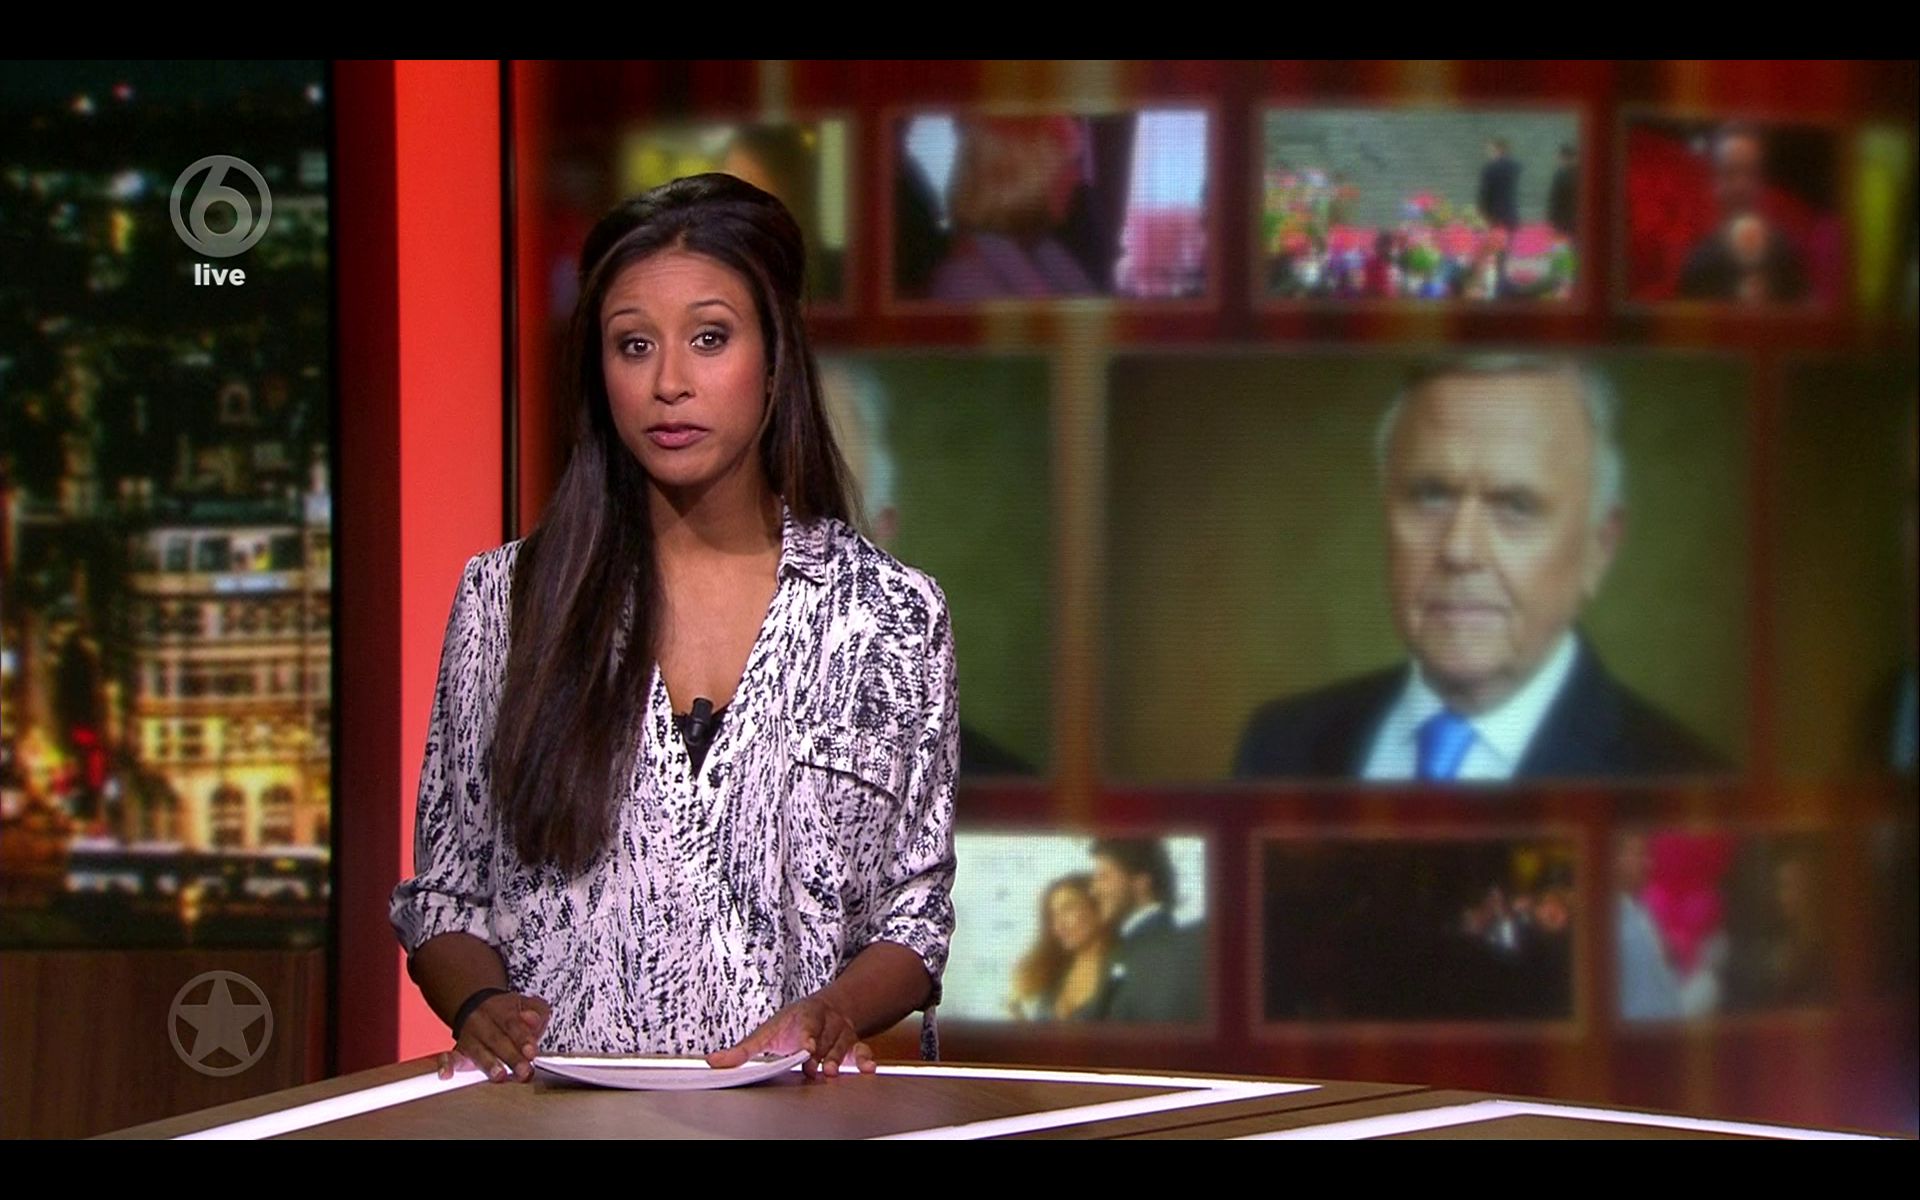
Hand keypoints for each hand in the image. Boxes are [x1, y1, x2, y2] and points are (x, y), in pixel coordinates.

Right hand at [436, 992, 550, 1082]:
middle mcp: (483, 1022)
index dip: (522, 1038)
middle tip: (524, 1071)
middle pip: (497, 1040)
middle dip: (511, 1057)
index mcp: (502, 1009)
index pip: (512, 1023)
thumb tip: (531, 1018)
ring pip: (477, 1051)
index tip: (531, 1052)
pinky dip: (445, 1065)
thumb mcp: (528, 1007)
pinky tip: (445, 1074)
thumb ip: (536, 1013)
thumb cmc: (510, 1014)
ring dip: (488, 1065)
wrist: (479, 1007)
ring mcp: (469, 1037)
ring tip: (499, 1075)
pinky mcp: (458, 1052)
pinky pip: (448, 1057)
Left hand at [706, 991, 876, 1078]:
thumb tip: (713, 1062)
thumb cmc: (793, 1024)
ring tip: (832, 1072)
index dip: (809, 1035)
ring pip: (844, 1045)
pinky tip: (867, 1068)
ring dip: (840, 1058)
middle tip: (817, 1067)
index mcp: (806, 1015)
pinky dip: (866, 1059)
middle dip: (822, 1053)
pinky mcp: (854, 1045)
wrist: (828, 1008)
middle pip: (826, 1038)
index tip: (807, 1046)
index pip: (809, 1024)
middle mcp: (827, 1023)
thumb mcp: (768, 1031)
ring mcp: (842, 1034)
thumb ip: (743, 1050)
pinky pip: (863, 1051)